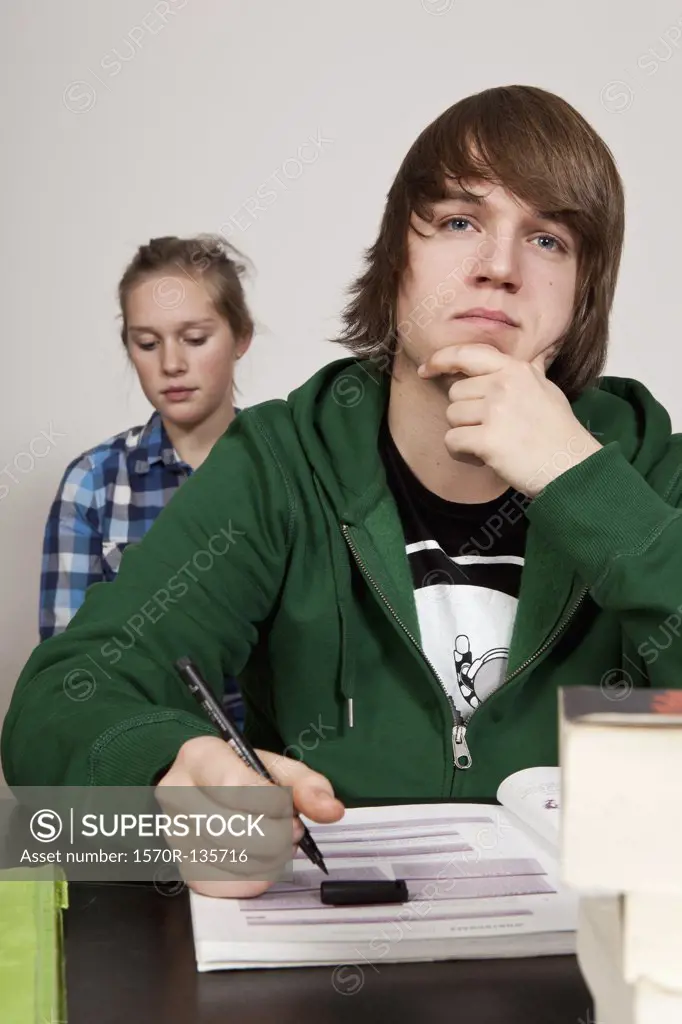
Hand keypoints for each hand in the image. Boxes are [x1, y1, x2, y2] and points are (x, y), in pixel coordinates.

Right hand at [156, 736, 343, 898]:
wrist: (200, 788)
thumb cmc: (238, 774)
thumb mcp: (272, 766)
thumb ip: (304, 784)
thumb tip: (330, 809)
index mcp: (198, 757)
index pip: (234, 786)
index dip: (271, 804)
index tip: (289, 810)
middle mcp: (178, 794)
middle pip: (233, 829)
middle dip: (275, 834)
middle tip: (290, 828)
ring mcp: (177, 833)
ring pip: (232, 860)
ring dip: (270, 857)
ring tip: (277, 840)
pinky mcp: (185, 867)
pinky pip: (228, 884)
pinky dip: (257, 877)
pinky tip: (263, 860)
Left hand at [417, 343, 601, 496]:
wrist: (572, 467)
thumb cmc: (559, 433)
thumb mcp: (549, 391)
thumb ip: (533, 372)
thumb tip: (537, 356)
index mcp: (516, 370)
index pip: (468, 353)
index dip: (441, 359)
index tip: (426, 369)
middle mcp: (503, 384)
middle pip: (456, 393)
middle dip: (466, 414)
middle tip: (493, 430)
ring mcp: (495, 411)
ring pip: (452, 417)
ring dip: (465, 434)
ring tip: (493, 444)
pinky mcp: (487, 439)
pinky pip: (452, 440)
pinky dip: (462, 453)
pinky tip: (483, 457)